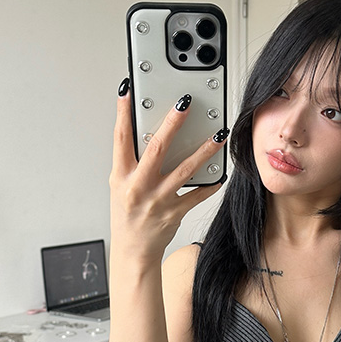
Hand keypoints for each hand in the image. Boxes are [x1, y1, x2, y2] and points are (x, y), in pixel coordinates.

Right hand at [109, 88, 224, 265]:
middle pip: (157, 149)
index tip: (128, 91)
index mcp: (121, 176)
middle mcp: (139, 186)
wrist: (133, 250)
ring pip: (185, 170)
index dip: (123, 113)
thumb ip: (130, 162)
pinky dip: (211, 183)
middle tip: (185, 104)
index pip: (120, 138)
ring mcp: (158, 200)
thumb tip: (145, 133)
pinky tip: (221, 172)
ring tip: (218, 135)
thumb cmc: (126, 215)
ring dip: (204, 150)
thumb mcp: (119, 185)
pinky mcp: (175, 212)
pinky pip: (198, 194)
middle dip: (172, 124)